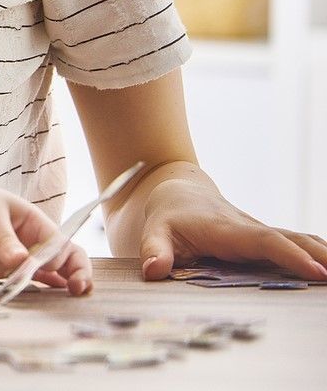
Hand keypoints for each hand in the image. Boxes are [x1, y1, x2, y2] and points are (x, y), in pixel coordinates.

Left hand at [0, 172, 92, 294]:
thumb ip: (4, 240)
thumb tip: (21, 261)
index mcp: (34, 221)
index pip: (59, 242)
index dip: (61, 257)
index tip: (49, 266)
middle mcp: (32, 241)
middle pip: (65, 258)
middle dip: (78, 272)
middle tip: (79, 288)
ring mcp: (19, 258)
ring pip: (49, 275)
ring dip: (61, 286)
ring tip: (71, 298)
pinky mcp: (3, 271)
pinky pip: (26, 284)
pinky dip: (38, 292)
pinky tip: (47, 300)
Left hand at [136, 171, 326, 280]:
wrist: (178, 193)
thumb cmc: (168, 217)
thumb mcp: (154, 231)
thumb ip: (154, 250)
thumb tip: (153, 270)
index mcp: (225, 230)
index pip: (263, 242)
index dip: (289, 256)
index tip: (315, 270)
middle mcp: (249, 228)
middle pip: (291, 239)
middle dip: (319, 256)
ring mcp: (261, 232)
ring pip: (298, 240)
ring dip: (323, 254)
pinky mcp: (265, 238)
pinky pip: (296, 244)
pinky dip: (316, 253)